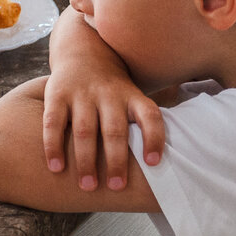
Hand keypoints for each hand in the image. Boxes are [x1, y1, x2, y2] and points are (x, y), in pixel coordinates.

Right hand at [43, 9, 164, 190]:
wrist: (82, 49)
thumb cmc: (113, 88)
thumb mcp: (134, 96)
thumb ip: (147, 122)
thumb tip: (183, 158)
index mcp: (132, 96)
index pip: (150, 116)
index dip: (154, 139)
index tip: (155, 164)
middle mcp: (108, 94)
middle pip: (115, 129)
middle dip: (117, 160)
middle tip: (118, 187)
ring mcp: (82, 94)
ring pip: (84, 130)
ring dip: (86, 160)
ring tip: (88, 186)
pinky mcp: (57, 94)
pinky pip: (54, 122)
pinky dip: (53, 146)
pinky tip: (55, 167)